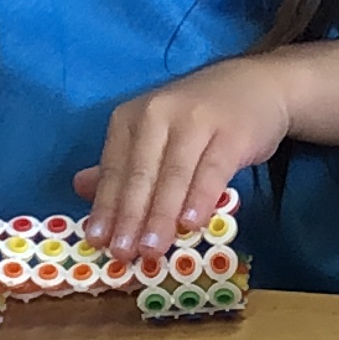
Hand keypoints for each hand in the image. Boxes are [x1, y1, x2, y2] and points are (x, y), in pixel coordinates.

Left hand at [78, 59, 296, 255]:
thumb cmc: (201, 116)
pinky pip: (211, 170)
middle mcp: (158, 114)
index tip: (96, 243)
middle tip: (122, 255)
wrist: (258, 84)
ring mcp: (195, 121)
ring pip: (172, 175)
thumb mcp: (155, 133)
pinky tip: (190, 224)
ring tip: (152, 249)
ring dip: (160, 216)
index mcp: (131, 118)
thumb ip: (123, 163)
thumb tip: (81, 189)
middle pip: (140, 174)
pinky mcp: (230, 132)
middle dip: (129, 218)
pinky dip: (199, 199)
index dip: (105, 209)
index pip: (113, 170)